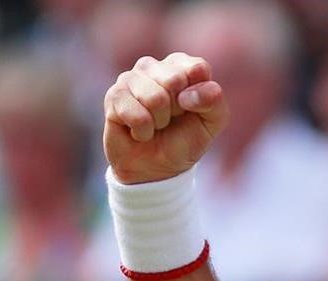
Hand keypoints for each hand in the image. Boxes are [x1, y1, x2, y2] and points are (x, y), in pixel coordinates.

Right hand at [103, 52, 228, 184]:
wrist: (157, 167)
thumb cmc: (185, 139)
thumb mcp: (212, 122)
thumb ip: (214, 100)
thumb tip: (186, 95)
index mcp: (181, 66)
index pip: (197, 68)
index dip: (199, 96)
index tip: (192, 109)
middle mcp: (154, 67)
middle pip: (175, 80)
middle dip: (178, 109)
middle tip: (172, 118)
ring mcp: (130, 79)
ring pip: (155, 98)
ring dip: (160, 121)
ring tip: (156, 125)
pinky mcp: (113, 96)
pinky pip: (136, 115)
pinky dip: (144, 131)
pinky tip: (140, 132)